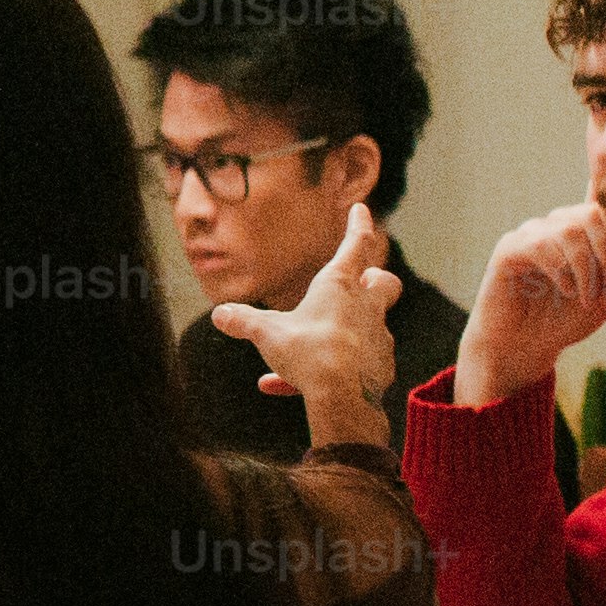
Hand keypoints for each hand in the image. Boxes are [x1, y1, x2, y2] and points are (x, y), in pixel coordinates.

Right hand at [216, 203, 404, 442]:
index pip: (356, 244)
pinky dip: (333, 372)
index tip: (361, 208)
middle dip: (376, 279)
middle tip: (365, 279)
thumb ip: (244, 321)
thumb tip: (219, 314)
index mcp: (340, 286)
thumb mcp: (267, 333)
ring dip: (342, 333)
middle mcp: (365, 307)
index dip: (358, 224)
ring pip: (368, 327)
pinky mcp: (380, 368)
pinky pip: (353, 366)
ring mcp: (377, 338)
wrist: (342, 397)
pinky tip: (296, 388)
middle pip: (385, 284)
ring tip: (305, 352)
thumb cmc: (308, 352)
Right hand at [452, 202, 605, 410]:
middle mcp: (552, 226)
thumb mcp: (605, 299)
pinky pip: (540, 246)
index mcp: (577, 232)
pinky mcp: (508, 249)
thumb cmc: (563, 320)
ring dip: (586, 268)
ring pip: (568, 231)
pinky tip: (567, 292)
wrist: (524, 347)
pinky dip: (561, 272)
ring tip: (586, 298)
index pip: (605, 214)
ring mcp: (529, 235)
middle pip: (589, 215)